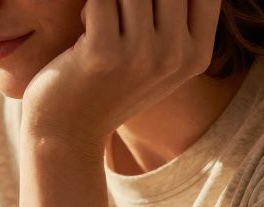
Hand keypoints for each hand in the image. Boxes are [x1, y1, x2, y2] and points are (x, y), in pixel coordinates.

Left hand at [22, 0, 221, 143]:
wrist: (66, 135)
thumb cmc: (106, 89)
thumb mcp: (156, 62)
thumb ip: (174, 23)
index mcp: (196, 57)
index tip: (146, 9)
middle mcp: (176, 56)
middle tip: (116, 14)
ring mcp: (141, 55)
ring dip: (112, 0)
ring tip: (101, 17)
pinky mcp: (103, 53)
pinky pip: (100, 0)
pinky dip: (90, 5)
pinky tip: (85, 25)